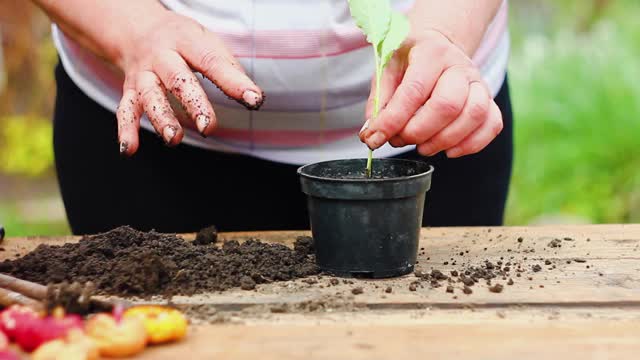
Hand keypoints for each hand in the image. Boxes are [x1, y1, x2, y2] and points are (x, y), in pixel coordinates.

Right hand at [114, 9, 262, 155]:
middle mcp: (161, 57)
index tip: (254, 99)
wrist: (137, 29)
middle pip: (177, 79)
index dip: (234, 82)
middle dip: (193, 103)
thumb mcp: (207, 44)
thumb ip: (229, 71)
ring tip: (174, 139)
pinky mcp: (130, 91)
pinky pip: (125, 110)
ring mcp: (143, 75)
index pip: (213, 61)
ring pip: (150, 96)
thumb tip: (254, 99)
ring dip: (161, 119)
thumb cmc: (183, 42)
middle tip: (207, 127)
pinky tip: (130, 149)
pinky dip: (126, 130)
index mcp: (186, 41)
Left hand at [359, 29, 502, 157]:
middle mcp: (460, 66)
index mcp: (430, 52)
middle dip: (419, 132)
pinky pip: (492, 125)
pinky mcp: (490, 100)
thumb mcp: (386, 71)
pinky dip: (471, 144)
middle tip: (401, 140)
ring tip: (422, 147)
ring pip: (474, 116)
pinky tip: (449, 150)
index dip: (393, 120)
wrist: (438, 48)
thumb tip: (371, 134)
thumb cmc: (408, 62)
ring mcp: (479, 83)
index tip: (375, 138)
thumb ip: (379, 102)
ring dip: (443, 141)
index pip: (414, 91)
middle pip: (447, 105)